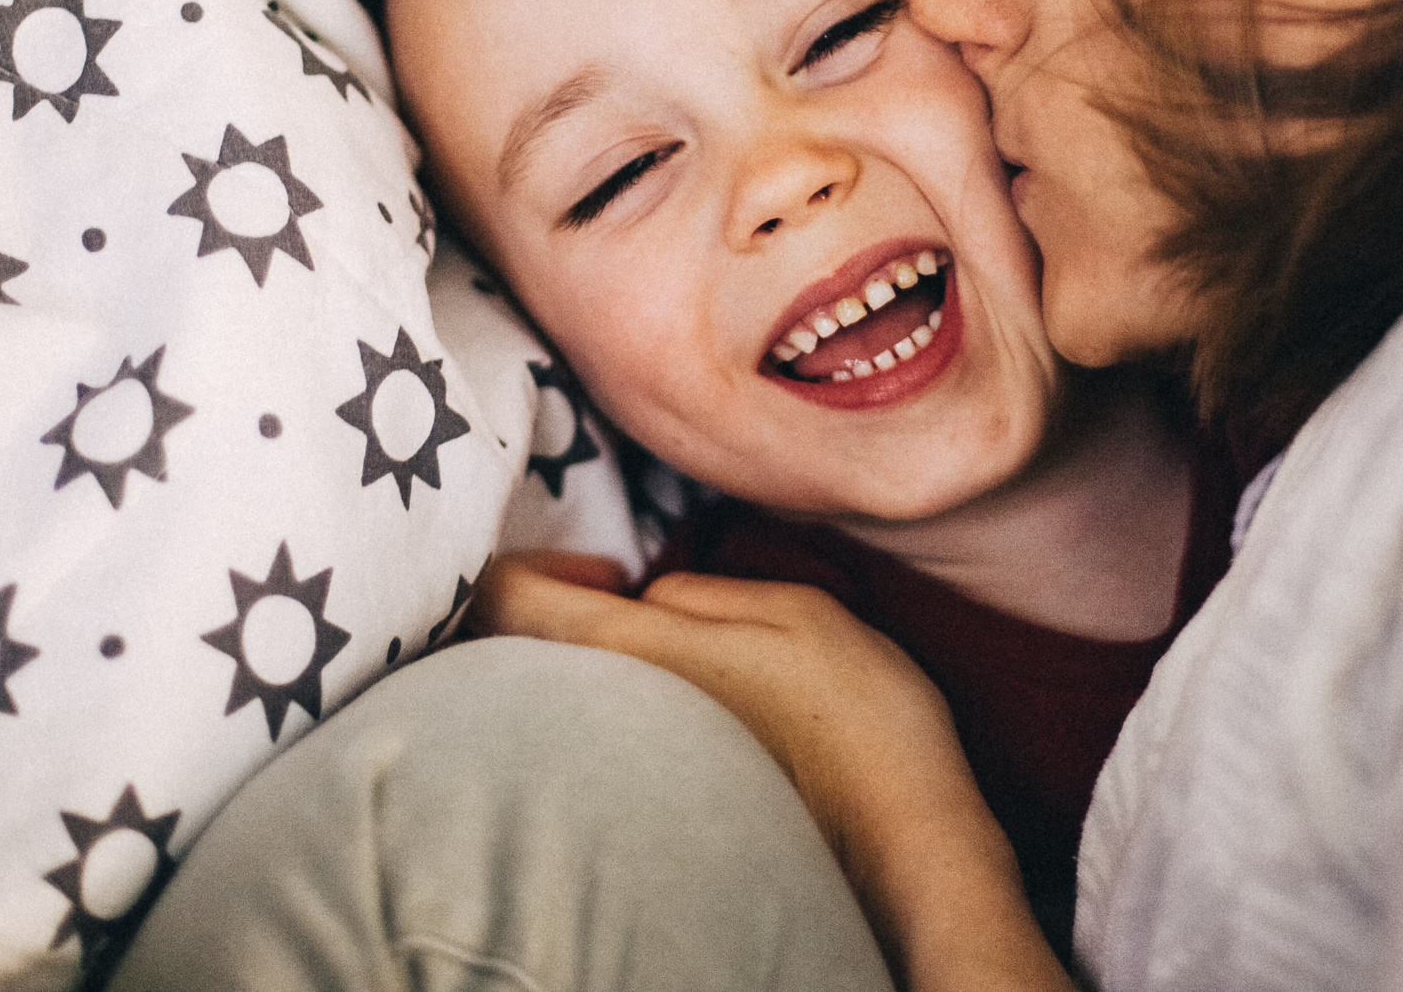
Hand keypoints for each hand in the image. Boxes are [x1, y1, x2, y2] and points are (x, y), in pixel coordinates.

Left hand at [476, 553, 1073, 991]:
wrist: (898, 839)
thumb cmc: (855, 719)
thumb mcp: (790, 607)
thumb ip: (696, 590)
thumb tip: (649, 598)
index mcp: (631, 653)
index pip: (505, 594)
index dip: (545, 564)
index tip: (613, 572)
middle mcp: (607, 718)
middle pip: (518, 653)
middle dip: (568, 617)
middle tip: (643, 612)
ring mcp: (622, 774)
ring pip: (563, 703)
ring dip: (601, 668)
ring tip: (682, 666)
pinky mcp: (647, 810)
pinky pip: (600, 747)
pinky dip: (626, 716)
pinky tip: (698, 718)